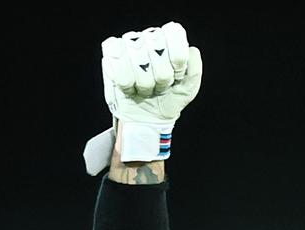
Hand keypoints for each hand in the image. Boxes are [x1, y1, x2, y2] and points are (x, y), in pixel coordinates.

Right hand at [85, 22, 202, 172]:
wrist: (149, 118)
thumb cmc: (169, 97)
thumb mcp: (189, 86)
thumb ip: (195, 67)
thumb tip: (190, 50)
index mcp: (169, 38)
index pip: (174, 36)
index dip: (178, 61)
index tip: (177, 76)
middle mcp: (148, 36)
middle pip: (158, 51)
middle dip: (162, 77)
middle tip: (160, 85)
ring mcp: (127, 43)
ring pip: (139, 62)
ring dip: (145, 83)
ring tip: (146, 88)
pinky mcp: (110, 55)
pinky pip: (121, 70)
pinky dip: (128, 85)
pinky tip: (131, 87)